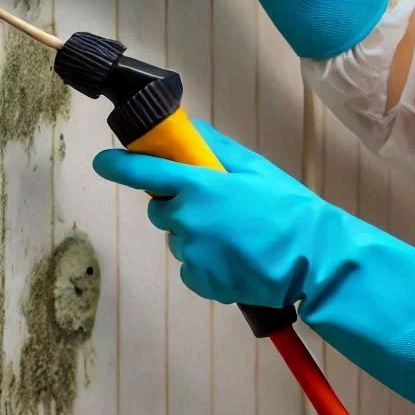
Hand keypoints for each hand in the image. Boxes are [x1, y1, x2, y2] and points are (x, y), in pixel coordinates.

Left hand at [95, 120, 324, 307]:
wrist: (311, 259)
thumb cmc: (287, 209)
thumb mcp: (255, 168)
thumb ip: (217, 149)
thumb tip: (191, 133)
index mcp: (199, 186)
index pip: (146, 172)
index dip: (120, 165)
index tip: (104, 162)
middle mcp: (187, 219)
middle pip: (161, 209)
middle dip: (178, 204)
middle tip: (216, 206)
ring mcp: (191, 253)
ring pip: (179, 238)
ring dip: (196, 234)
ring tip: (236, 236)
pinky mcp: (200, 281)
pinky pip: (191, 266)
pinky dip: (207, 262)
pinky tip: (235, 258)